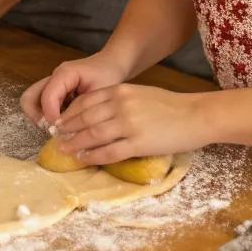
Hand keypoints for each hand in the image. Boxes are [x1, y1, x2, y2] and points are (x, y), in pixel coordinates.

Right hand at [20, 50, 127, 127]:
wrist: (111, 64)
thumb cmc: (108, 76)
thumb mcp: (100, 93)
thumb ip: (84, 109)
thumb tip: (70, 131)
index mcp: (65, 73)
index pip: (47, 95)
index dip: (50, 114)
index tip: (58, 129)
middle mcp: (53, 78)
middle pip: (28, 98)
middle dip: (36, 116)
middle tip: (53, 129)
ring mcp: (51, 84)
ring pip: (32, 102)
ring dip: (41, 117)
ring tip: (59, 127)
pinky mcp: (54, 91)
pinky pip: (41, 105)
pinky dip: (48, 116)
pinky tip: (65, 122)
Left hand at [55, 84, 215, 165]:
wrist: (196, 115)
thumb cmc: (170, 106)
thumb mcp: (140, 94)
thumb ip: (119, 100)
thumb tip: (96, 113)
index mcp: (121, 91)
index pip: (86, 102)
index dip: (69, 113)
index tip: (59, 122)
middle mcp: (121, 105)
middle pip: (85, 119)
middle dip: (67, 129)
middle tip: (55, 137)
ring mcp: (129, 125)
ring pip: (92, 135)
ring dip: (75, 144)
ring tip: (64, 150)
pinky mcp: (138, 143)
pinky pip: (109, 152)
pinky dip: (93, 156)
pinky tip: (84, 159)